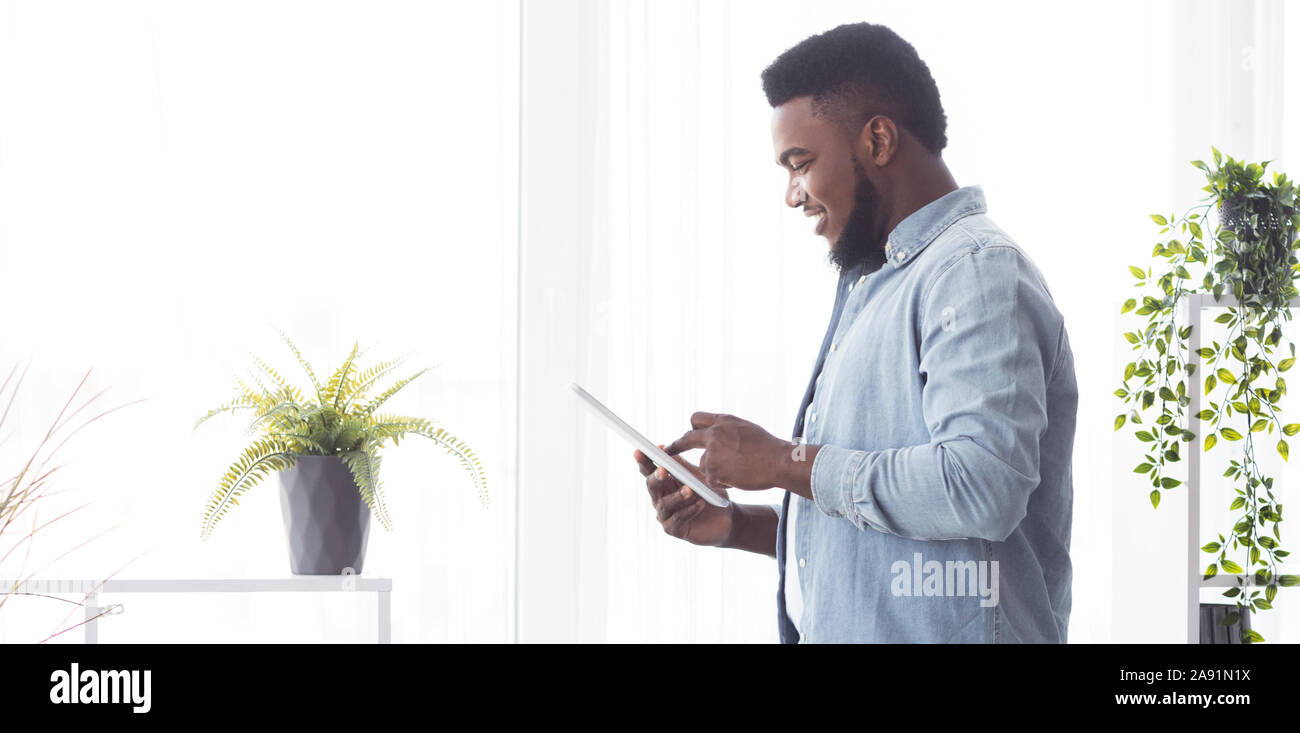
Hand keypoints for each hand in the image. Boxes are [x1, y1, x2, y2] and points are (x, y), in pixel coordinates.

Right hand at [634, 446, 732, 546]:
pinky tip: (700, 504)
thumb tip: (664, 448)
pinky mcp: (674, 530)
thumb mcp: (697, 477)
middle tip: (664, 470)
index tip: (639, 451)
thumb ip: (681, 466)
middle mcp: (660, 499)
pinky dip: (689, 510)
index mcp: (664, 484)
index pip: (649, 471)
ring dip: (677, 496)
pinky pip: (678, 519)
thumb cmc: (710, 495)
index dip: (643, 462)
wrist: (726, 518)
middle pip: (651, 487)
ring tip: (690, 490)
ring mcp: (665, 516)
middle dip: (656, 477)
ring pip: (664, 504)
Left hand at [665, 411, 795, 491]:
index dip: (691, 428)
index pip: (696, 418)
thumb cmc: (768, 448)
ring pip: (703, 464)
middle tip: (669, 451)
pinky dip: (722, 482)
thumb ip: (727, 430)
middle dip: (676, 446)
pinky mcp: (713, 470)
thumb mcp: (745, 429)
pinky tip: (738, 478)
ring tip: (737, 471)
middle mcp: (714, 433)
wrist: (779, 462)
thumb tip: (715, 436)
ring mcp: (712, 452)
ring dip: (715, 471)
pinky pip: (711, 479)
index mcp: (723, 421)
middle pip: (687, 438)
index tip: (685, 434)